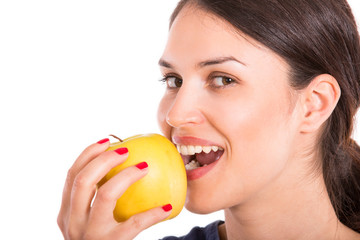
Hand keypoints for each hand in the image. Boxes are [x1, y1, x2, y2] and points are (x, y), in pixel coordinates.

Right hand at [57, 138, 171, 239]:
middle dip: (103, 159)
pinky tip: (167, 207)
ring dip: (126, 176)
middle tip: (125, 149)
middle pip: (83, 180)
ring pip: (105, 196)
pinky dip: (152, 213)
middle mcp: (73, 224)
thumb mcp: (89, 222)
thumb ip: (95, 201)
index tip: (106, 140)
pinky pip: (134, 224)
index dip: (87, 154)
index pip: (71, 176)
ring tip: (144, 167)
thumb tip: (122, 164)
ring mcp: (91, 236)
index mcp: (66, 213)